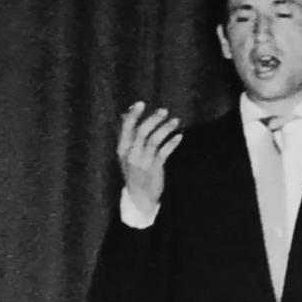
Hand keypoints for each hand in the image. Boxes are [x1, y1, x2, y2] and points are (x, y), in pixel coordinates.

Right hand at [117, 101, 181, 218]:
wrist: (140, 197)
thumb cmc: (134, 171)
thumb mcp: (127, 154)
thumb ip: (128, 135)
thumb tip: (125, 113)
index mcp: (122, 149)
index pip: (126, 128)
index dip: (133, 115)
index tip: (140, 103)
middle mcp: (131, 154)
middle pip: (142, 132)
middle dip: (153, 119)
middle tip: (164, 110)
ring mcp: (143, 162)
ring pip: (154, 140)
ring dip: (166, 128)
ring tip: (176, 121)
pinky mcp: (155, 168)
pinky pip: (165, 152)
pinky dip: (172, 143)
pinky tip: (179, 136)